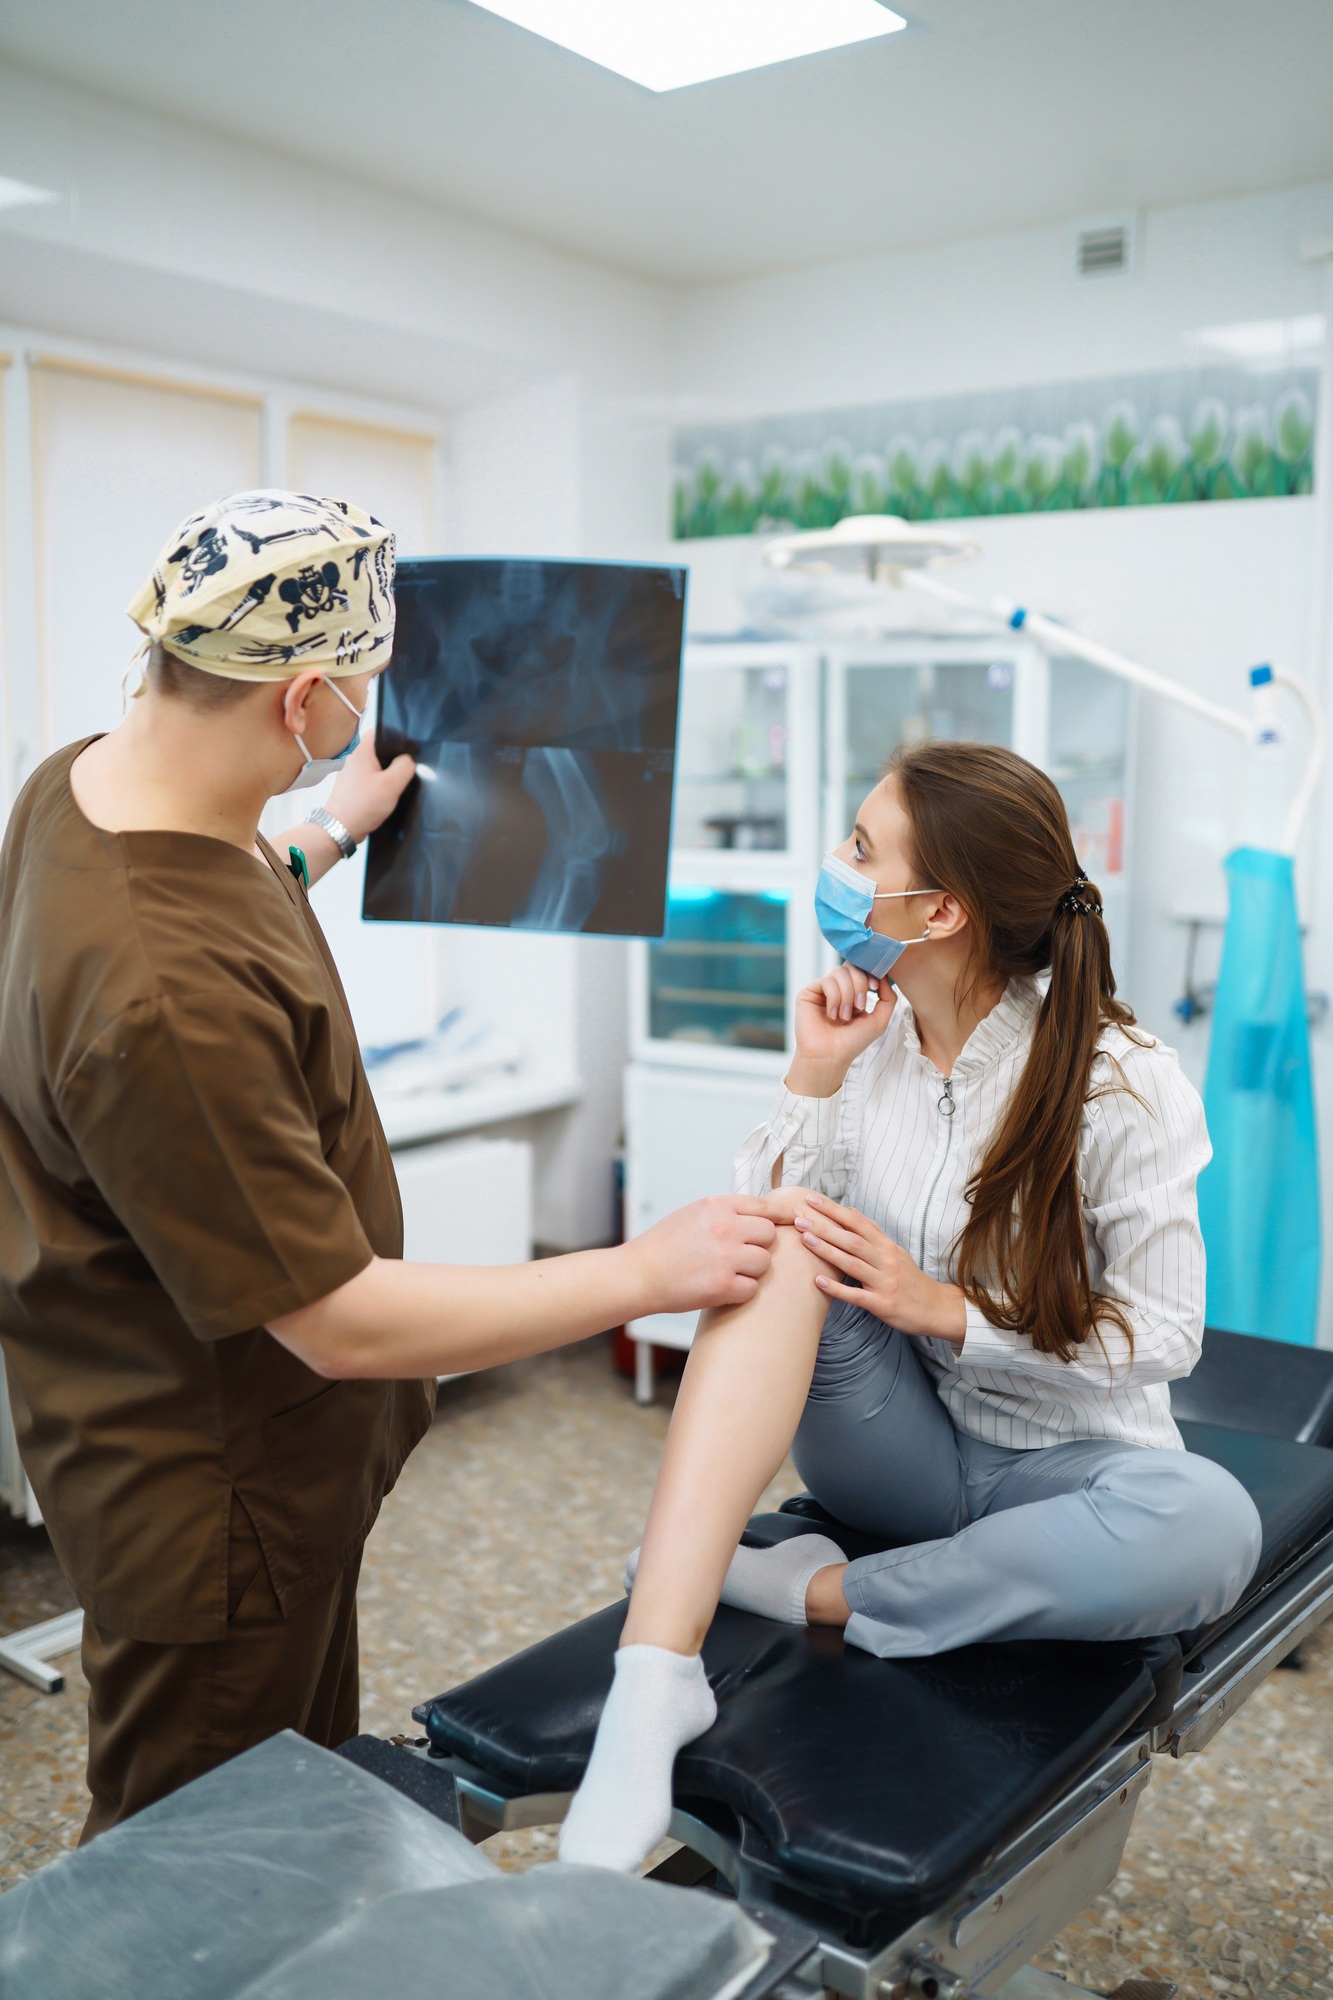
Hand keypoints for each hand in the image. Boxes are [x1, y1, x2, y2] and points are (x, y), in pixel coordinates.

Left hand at [325, 736, 416, 844]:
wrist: (340, 828)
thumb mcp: (391, 785)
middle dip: (393, 758)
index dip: (395, 734)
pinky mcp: (353, 789)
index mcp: (362, 752)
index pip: (379, 731)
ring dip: (387, 775)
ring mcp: (352, 775)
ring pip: (375, 767)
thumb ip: (405, 767)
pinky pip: (370, 781)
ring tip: (397, 785)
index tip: (407, 745)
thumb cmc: (362, 805)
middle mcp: (355, 760)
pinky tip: (386, 797)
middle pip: (379, 750)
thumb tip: (409, 760)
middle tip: (406, 769)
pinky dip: (379, 786)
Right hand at [626, 1197, 776, 1314]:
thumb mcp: (692, 1214)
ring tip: (728, 1273)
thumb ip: (724, 1212)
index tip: (794, 1220)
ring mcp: (726, 1256)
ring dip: (752, 1270)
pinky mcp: (723, 1285)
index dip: (782, 1215)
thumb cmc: (662, 1246)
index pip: (764, 1206)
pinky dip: (741, 1292)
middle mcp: (725, 1227)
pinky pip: (752, 1288)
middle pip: (769, 1235)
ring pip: (765, 1263)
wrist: (638, 1274)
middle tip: (740, 1255)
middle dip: (760, 1246)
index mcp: (716, 1206)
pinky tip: (722, 1289)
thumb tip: (756, 1215)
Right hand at [786, 966, 893, 1097]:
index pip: (861, 970)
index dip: (870, 973)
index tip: (875, 987)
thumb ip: (888, 997)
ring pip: (839, 972)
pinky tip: (832, 1015)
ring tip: (844, 1016)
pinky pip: (826, 981)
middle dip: (860, 985)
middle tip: (860, 1007)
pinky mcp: (808, 993)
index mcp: (852, 993)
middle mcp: (837, 989)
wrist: (830, 1056)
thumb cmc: (853, 1042)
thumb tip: (885, 975)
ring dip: (847, 995)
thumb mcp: (879, 1020)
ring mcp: (822, 990)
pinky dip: (834, 998)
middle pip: (852, 967)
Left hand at [792, 1193, 965, 1345]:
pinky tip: (818, 1282)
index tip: (811, 1199)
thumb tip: (850, 1210)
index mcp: (886, 1246)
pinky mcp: (883, 1304)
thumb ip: (873, 1233)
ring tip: (804, 1239)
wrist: (936, 1308)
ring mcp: (884, 1282)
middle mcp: (885, 1260)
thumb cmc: (910, 1280)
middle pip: (851, 1239)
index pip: (857, 1222)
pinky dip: (837, 1289)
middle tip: (798, 1217)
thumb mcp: (895, 1251)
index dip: (834, 1210)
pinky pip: (857, 1295)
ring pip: (852, 1263)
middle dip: (824, 1227)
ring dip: (827, 1250)